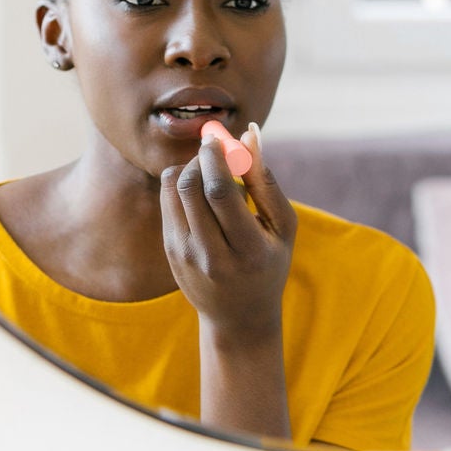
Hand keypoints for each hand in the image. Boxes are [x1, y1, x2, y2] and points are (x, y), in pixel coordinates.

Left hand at [159, 127, 297, 340]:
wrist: (238, 316)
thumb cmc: (268, 263)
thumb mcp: (281, 228)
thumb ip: (266, 181)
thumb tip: (249, 134)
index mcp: (247, 250)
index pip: (219, 192)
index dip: (215, 157)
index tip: (218, 137)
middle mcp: (211, 255)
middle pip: (191, 187)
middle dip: (200, 158)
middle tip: (213, 148)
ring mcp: (185, 255)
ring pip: (174, 190)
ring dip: (189, 168)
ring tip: (209, 171)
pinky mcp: (170, 251)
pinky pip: (168, 201)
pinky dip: (181, 184)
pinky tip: (199, 191)